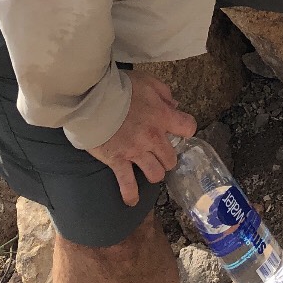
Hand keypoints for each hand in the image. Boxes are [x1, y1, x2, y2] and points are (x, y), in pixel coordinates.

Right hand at [88, 70, 196, 205]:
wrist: (94, 99)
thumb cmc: (121, 88)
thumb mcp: (148, 81)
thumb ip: (164, 92)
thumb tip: (174, 104)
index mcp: (163, 116)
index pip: (188, 128)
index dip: (185, 129)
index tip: (179, 129)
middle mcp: (153, 137)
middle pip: (171, 158)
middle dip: (167, 156)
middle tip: (160, 152)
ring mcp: (136, 152)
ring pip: (156, 174)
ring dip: (154, 172)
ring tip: (149, 168)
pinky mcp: (118, 161)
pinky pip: (128, 184)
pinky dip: (130, 194)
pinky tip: (132, 200)